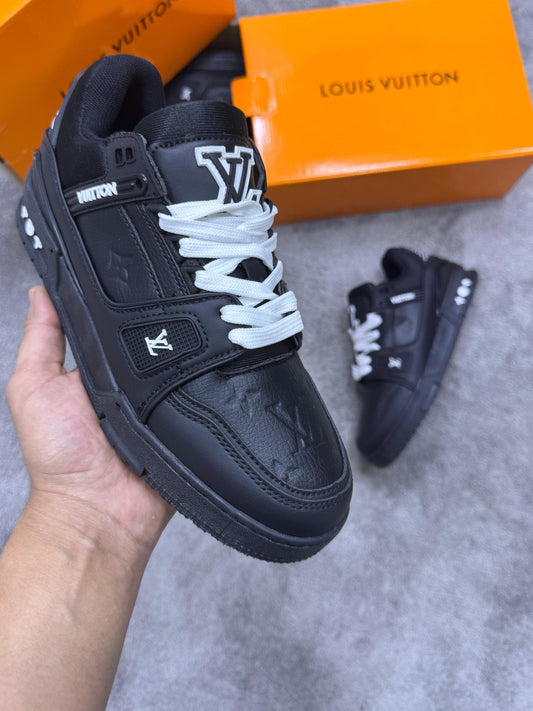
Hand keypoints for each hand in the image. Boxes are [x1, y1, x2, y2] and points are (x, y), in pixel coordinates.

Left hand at [6, 286, 173, 553]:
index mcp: (96, 369)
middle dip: (156, 321)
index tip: (130, 272)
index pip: (113, 322)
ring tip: (176, 340)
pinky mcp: (184, 417)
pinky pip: (200, 390)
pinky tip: (195, 369)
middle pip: (151, 336)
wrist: (98, 511)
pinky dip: (198, 379)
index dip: (120, 301)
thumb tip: (42, 291)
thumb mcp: (33, 387)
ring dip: (179, 350)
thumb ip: (42, 340)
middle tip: (161, 303)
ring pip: (180, 358)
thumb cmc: (59, 457)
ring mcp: (160, 398)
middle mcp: (130, 381)